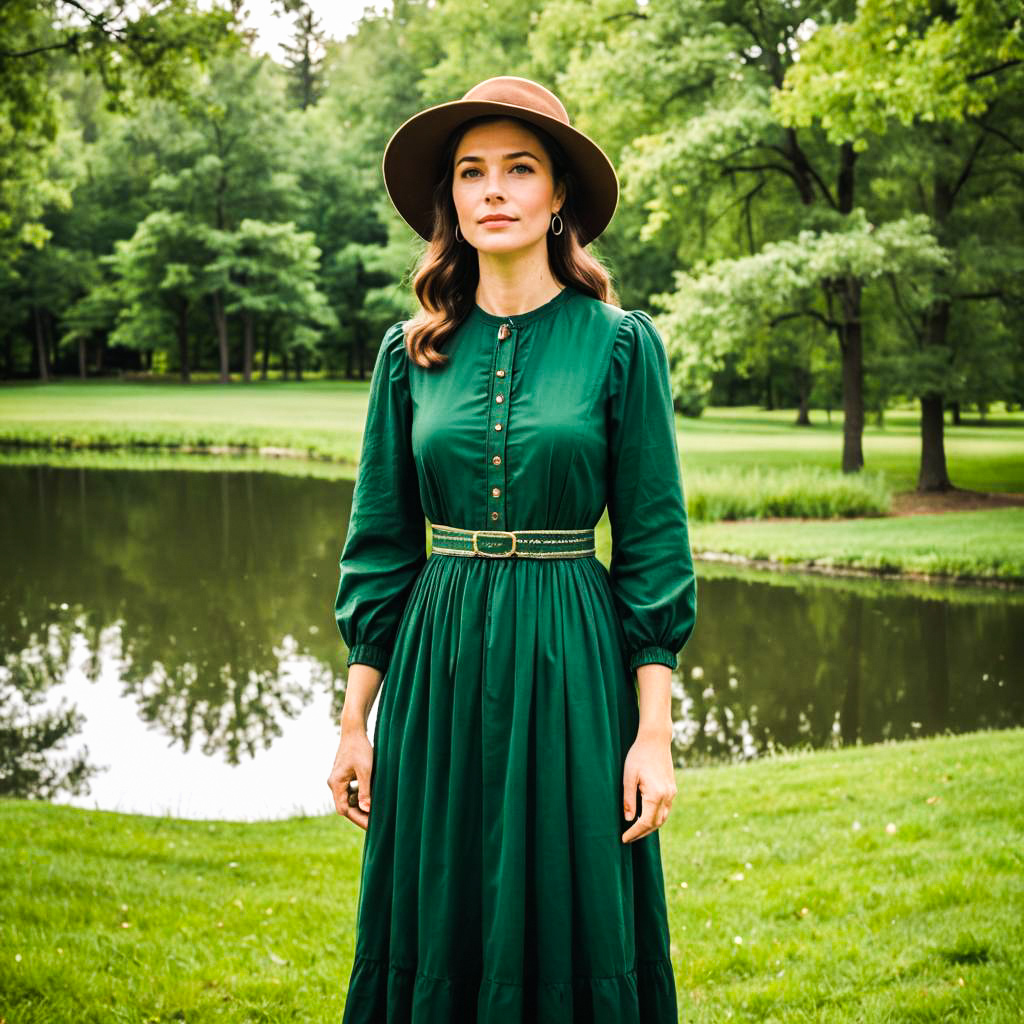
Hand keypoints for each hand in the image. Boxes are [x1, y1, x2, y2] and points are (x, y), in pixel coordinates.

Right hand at [327, 726, 373, 829]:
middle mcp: (334, 783)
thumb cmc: (360, 748)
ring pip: (347, 799)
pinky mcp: (343, 776)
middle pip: (345, 806)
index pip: (344, 809)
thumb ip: (365, 791)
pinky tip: (370, 799)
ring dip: (359, 807)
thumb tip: (366, 809)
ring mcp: (338, 780)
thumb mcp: (365, 770)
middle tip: (375, 823)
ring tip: (375, 814)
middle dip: (359, 815)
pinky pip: (350, 792)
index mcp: (336, 783)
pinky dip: (359, 797)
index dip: (357, 819)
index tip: (371, 826)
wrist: (354, 731)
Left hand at [621, 729, 676, 843]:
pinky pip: (665, 809)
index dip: (634, 833)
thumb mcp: (628, 777)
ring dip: (650, 827)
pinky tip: (645, 817)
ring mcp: (672, 793)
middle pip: (656, 824)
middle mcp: (667, 796)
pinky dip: (656, 817)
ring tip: (635, 831)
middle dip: (642, 833)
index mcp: (656, 794)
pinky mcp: (672, 788)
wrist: (655, 739)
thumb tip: (628, 820)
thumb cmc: (638, 755)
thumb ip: (628, 800)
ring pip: (663, 818)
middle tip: (628, 838)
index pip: (645, 822)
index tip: (623, 839)